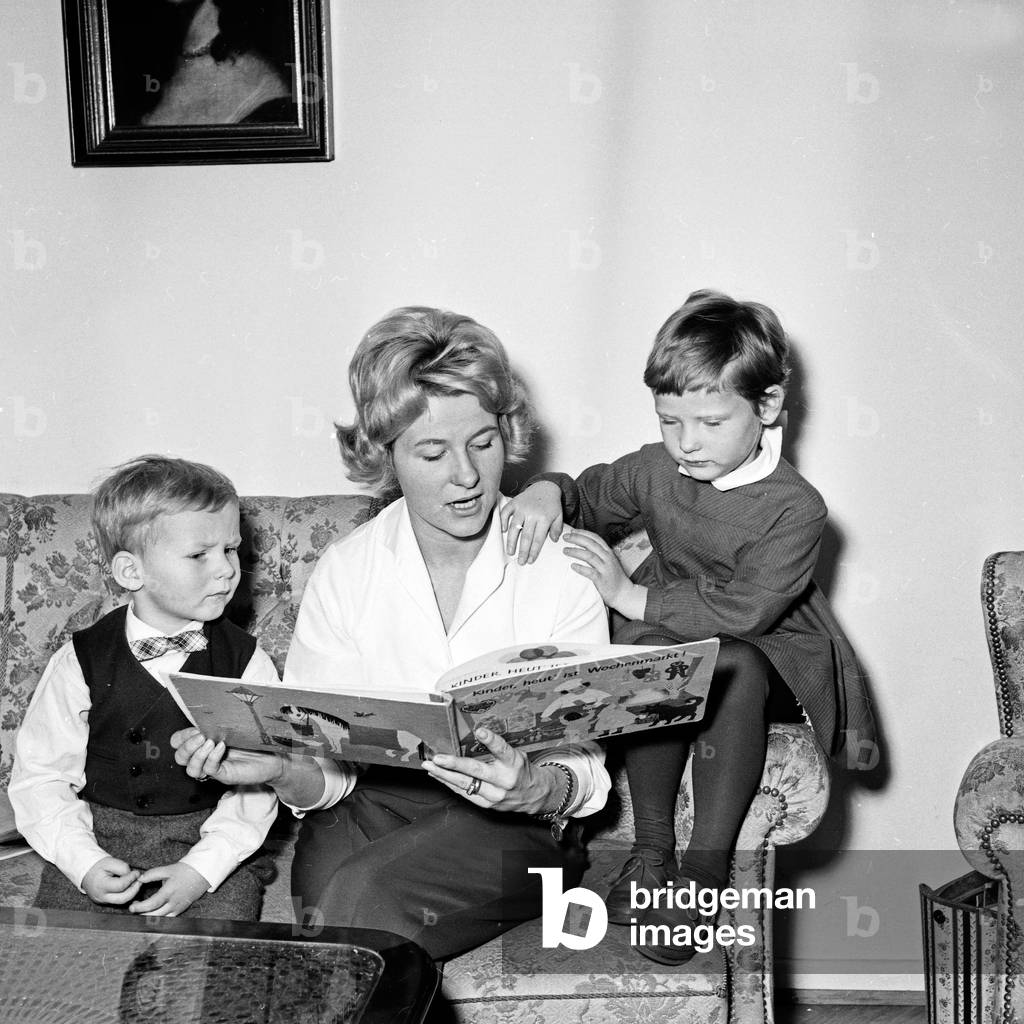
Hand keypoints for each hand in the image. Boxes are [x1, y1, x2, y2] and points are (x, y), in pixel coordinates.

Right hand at [81, 856, 141, 905]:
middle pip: (122, 899)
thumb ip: (122, 867)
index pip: (120, 886)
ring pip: (122, 902)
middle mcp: (101, 897)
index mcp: (100, 885)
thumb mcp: (110, 862)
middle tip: (140, 880)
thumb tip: (134, 875)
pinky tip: (132, 888)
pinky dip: (127, 895)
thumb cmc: (98, 867)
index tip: (137, 873)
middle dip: (134, 889)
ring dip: (132, 893)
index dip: (131, 879)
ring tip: (136, 882)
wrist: (87, 873)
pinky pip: (119, 901)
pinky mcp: (106, 902)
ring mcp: (103, 901)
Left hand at [129, 861, 209, 916]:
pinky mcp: (181, 910)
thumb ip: (153, 874)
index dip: (140, 907)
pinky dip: (158, 917)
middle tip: (134, 908)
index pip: (152, 904)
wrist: (202, 873)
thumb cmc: (185, 870)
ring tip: (142, 910)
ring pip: (160, 918)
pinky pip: (167, 918)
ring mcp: (178, 907)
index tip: (132, 907)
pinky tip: (153, 912)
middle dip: (141, 914)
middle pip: (154, 915)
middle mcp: (174, 902)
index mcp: (170, 891)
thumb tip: (140, 879)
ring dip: (149, 916)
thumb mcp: (168, 869)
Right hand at [171, 727, 283, 786]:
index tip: (194, 727)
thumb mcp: (233, 725)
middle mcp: (205, 756)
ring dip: (197, 754)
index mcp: (203, 742)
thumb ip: (218, 720)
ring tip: (210, 742)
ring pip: (191, 769)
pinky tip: (221, 747)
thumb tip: (205, 707)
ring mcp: (214, 767)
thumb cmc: (254, 738)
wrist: (275, 754)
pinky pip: (209, 771)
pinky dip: (212, 758)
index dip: (181, 737)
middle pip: (180, 757)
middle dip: (186, 746)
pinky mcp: (225, 775)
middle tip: (201, 735)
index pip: (178, 743)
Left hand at [423, 727, 560, 814]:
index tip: (480, 731)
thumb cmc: (520, 770)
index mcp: (513, 763)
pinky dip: (449, 784)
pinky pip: (465, 793)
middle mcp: (504, 780)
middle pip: (476, 771)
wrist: (533, 795)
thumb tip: (475, 734)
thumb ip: (498, 748)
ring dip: (444, 775)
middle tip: (437, 758)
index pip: (502, 749)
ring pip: (465, 784)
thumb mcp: (516, 754)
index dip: (491, 740)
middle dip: (453, 764)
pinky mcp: (487, 805)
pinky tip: (438, 776)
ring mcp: (495, 795)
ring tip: (430, 767)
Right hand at [500, 482, 563, 564]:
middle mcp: (532, 514)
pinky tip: (504, 531)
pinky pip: (506, 512)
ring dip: (511, 540)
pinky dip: (503, 521)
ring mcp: (522, 508)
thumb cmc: (552, 505)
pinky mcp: (514, 502)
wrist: (545, 486)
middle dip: (523, 551)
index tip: (531, 560)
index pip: (538, 538)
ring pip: (514, 526)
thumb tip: (553, 540)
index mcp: (544, 518)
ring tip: (510, 552)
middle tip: (520, 561)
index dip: (534, 551)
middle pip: (526, 536)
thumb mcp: (559, 516)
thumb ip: (557, 528)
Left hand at [562, 528, 643, 616]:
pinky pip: (590, 572)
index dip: (583, 533)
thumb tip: (583, 546)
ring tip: (565, 550)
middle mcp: (608, 558)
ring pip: (589, 556)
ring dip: (575, 551)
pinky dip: (580, 568)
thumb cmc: (613, 577)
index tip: (572, 531)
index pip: (595, 538)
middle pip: (590, 544)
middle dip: (576, 538)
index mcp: (608, 552)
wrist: (623, 593)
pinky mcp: (602, 580)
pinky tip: (572, 566)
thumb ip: (599, 554)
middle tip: (565, 537)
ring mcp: (605, 569)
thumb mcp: (608, 561)